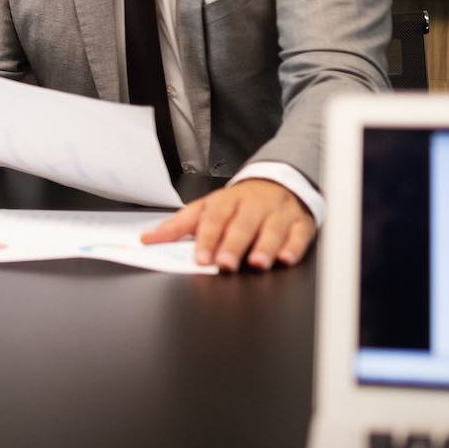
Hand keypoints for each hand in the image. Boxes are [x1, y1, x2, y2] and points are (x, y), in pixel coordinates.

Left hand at [141, 177, 316, 271]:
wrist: (277, 183)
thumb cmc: (237, 203)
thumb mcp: (205, 208)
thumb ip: (178, 226)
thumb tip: (148, 239)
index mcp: (227, 200)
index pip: (214, 219)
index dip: (207, 239)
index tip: (201, 258)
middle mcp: (254, 205)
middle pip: (243, 225)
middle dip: (234, 245)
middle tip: (225, 264)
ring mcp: (278, 213)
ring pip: (272, 229)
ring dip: (265, 247)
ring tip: (257, 264)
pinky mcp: (300, 222)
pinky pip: (299, 234)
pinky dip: (293, 247)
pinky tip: (285, 258)